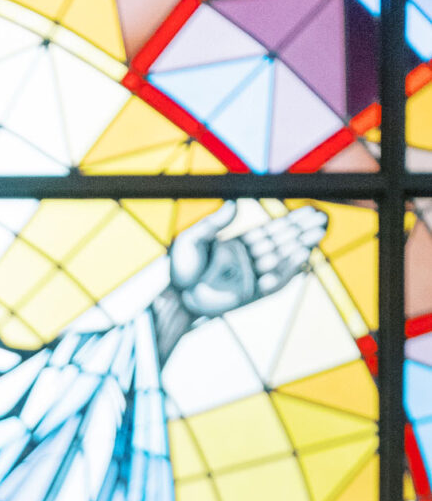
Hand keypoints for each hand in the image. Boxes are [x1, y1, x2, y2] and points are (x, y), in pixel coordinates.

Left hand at [156, 202, 324, 358]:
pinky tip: (300, 259)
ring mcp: (250, 278)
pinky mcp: (249, 295)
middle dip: (302, 231)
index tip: (311, 211)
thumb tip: (232, 203)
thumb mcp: (193, 239)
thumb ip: (213, 223)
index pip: (271, 230)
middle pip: (281, 243)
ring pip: (280, 260)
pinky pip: (272, 283)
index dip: (291, 221)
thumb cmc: (181, 269)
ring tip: (318, 235)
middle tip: (324, 220)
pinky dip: (285, 271)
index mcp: (240, 244)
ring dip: (299, 248)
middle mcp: (249, 260)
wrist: (176, 298)